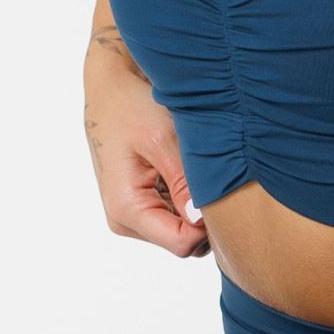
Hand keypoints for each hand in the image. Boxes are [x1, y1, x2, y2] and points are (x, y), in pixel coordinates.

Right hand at [82, 56, 210, 259]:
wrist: (110, 89)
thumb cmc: (132, 108)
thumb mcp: (163, 140)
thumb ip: (182, 183)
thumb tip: (201, 222)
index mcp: (127, 209)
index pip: (182, 244)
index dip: (208, 225)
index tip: (223, 190)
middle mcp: (125, 220)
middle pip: (183, 240)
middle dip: (204, 215)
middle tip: (214, 174)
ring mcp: (131, 213)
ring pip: (181, 228)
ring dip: (196, 204)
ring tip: (195, 166)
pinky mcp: (140, 202)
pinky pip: (173, 213)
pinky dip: (187, 196)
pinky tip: (184, 166)